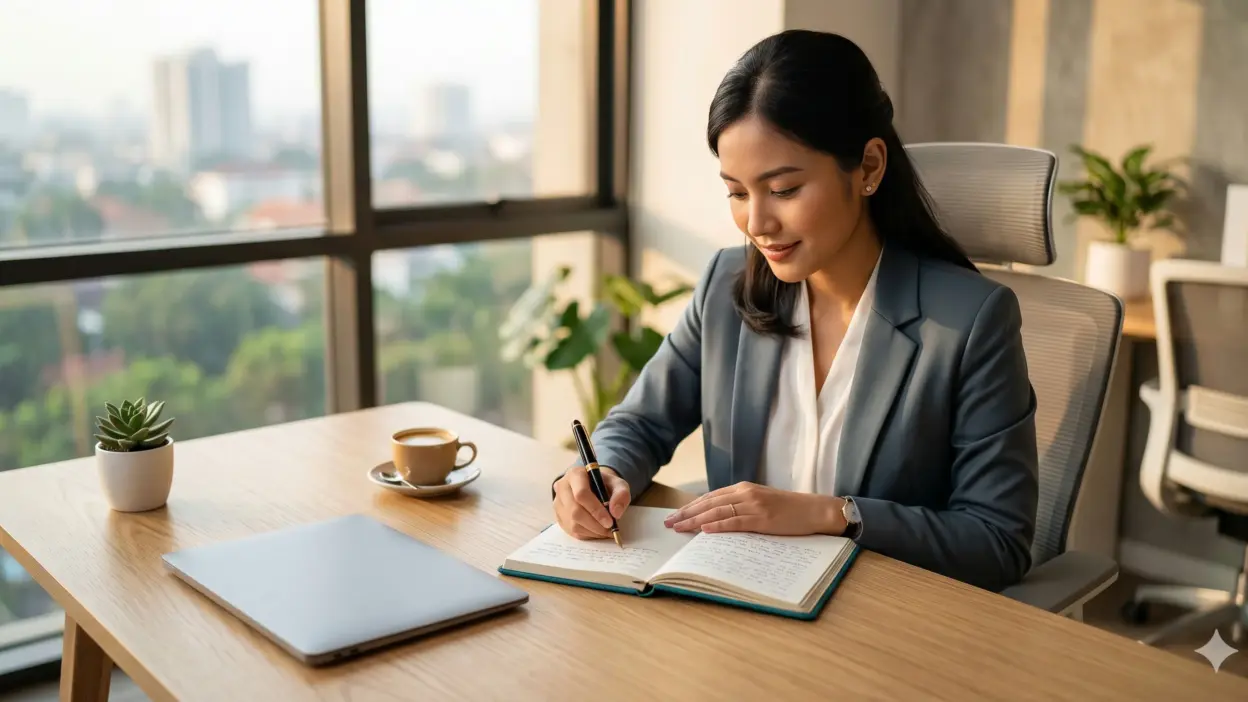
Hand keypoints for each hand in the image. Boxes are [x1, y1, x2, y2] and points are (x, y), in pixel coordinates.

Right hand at [553, 465, 630, 539]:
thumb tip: (615, 513)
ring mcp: (558, 503)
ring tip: (605, 531)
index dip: (596, 510)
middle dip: (595, 524)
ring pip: (573, 523)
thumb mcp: (618, 484)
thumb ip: (621, 494)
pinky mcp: (558, 516)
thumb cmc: (605, 485)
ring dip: (592, 531)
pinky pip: (571, 531)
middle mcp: (562, 487)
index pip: (581, 494)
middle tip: (610, 529)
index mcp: (575, 474)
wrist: (594, 486)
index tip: (610, 521)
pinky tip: (597, 531)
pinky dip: (587, 534)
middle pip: (575, 511)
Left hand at [663, 482, 846, 535]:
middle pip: (709, 503)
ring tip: (680, 527)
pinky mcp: (763, 519)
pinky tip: (705, 530)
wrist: (814, 510)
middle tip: (668, 523)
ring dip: (696, 520)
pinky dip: (719, 526)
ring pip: (718, 512)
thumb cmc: (788, 509)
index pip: (710, 497)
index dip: (690, 506)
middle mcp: (745, 493)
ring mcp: (754, 505)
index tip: (674, 515)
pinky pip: (735, 522)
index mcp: (743, 488)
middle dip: (687, 513)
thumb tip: (715, 519)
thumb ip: (740, 506)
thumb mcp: (760, 502)